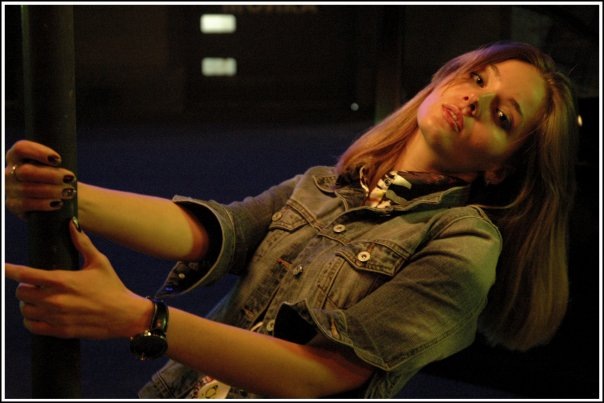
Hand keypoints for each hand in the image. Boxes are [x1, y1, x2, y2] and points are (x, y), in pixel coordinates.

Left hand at [4, 218, 151, 339]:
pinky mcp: (60, 330)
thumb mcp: (99, 262)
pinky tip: (39, 315)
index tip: (4, 267)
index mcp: (63, 280)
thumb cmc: (112, 287)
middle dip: (24, 288)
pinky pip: (32, 326)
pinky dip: (31, 320)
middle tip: (34, 286)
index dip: (10, 270)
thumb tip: (72, 224)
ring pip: (25, 310)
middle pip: (21, 293)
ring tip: (37, 300)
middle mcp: (56, 299)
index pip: (26, 274)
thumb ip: (82, 243)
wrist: (124, 315)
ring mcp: (56, 316)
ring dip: (28, 304)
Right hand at [5, 140, 76, 217]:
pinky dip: (44, 204)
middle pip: (27, 171)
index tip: (59, 159)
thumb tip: (67, 157)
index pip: (21, 148)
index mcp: (16, 156)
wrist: (52, 197)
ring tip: (69, 192)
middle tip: (70, 178)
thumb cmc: (55, 176)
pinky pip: (26, 204)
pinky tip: (58, 203)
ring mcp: (9, 189)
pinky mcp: (13, 205)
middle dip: (51, 175)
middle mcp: (8, 172)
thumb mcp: (52, 164)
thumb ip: (54, 159)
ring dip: (52, 190)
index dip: (38, 152)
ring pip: (28, 189)